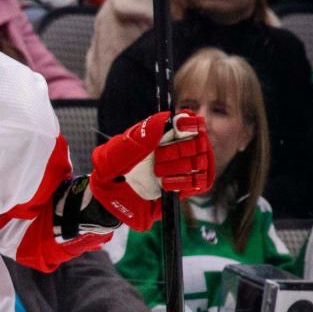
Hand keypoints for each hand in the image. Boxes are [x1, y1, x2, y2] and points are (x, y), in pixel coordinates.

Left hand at [89, 111, 213, 230]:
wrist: (112, 192)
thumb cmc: (115, 165)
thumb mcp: (120, 149)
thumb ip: (142, 136)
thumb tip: (164, 119)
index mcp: (165, 132)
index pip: (190, 121)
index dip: (189, 123)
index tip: (179, 126)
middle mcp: (179, 146)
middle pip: (198, 142)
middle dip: (179, 150)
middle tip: (159, 157)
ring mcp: (185, 166)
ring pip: (199, 162)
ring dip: (179, 167)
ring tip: (158, 172)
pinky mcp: (188, 186)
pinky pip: (199, 181)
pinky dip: (183, 182)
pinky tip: (165, 184)